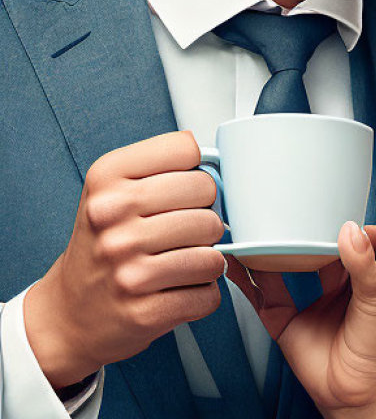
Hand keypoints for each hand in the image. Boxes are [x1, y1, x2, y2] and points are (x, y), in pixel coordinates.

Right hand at [23, 131, 225, 387]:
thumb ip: (164, 167)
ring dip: (209, 258)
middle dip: (206, 213)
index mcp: (106, 179)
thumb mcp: (115, 191)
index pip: (187, 150)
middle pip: (207, 194)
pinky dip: (203, 294)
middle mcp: (111, 219)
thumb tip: (219, 160)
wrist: (69, 312)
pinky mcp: (144, 311)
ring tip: (183, 261)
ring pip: (214, 248)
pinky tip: (179, 289)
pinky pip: (208, 294)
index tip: (184, 187)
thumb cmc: (104, 244)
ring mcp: (127, 267)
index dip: (196, 169)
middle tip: (186, 230)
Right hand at [225, 221, 375, 417]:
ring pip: (288, 263)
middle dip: (315, 226)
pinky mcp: (284, 318)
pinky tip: (235, 259)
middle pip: (324, 244)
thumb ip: (368, 266)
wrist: (357, 395)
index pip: (374, 238)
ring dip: (275, 245)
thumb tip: (350, 230)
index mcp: (368, 273)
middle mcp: (337, 282)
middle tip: (304, 212)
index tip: (359, 224)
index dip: (372, 228)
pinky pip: (260, 294)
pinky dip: (244, 277)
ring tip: (265, 225)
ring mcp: (308, 298)